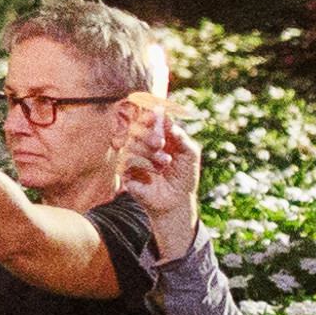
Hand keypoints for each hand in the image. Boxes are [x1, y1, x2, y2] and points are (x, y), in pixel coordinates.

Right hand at [121, 101, 205, 262]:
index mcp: (156, 136)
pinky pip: (128, 160)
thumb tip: (168, 120)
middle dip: (148, 133)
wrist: (177, 201)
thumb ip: (181, 137)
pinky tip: (154, 173)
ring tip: (165, 163)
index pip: (146, 120)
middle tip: (160, 143)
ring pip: (132, 144)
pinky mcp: (125, 172)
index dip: (148, 114)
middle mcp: (142, 144)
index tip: (154, 112)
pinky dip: (144, 164)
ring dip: (151, 153)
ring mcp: (132, 157)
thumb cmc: (184, 177)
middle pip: (135, 128)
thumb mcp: (190, 154)